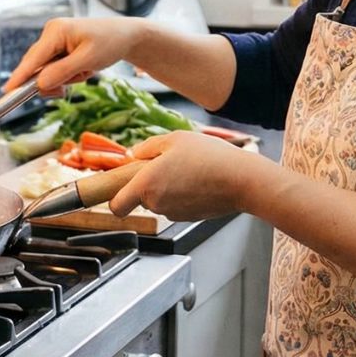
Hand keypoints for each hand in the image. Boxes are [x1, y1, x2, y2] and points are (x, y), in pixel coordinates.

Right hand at [5, 17, 149, 95]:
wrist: (127, 36)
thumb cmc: (110, 42)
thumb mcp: (88, 60)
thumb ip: (62, 72)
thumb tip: (39, 84)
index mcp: (55, 31)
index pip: (33, 58)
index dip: (20, 76)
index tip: (7, 91)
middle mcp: (51, 34)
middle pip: (37, 67)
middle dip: (54, 80)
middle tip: (69, 86)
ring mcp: (54, 41)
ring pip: (47, 71)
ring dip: (65, 78)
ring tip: (85, 71)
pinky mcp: (60, 48)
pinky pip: (56, 69)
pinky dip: (69, 75)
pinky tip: (83, 70)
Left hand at [108, 132, 268, 222]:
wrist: (242, 180)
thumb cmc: (210, 157)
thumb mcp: (174, 139)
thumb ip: (147, 148)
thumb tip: (132, 155)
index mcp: (146, 185)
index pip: (117, 206)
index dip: (114, 198)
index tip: (117, 189)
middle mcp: (157, 203)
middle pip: (141, 198)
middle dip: (149, 183)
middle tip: (167, 164)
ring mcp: (174, 213)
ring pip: (161, 201)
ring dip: (167, 187)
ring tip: (188, 169)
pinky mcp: (190, 218)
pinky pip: (177, 205)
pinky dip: (183, 195)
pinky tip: (199, 180)